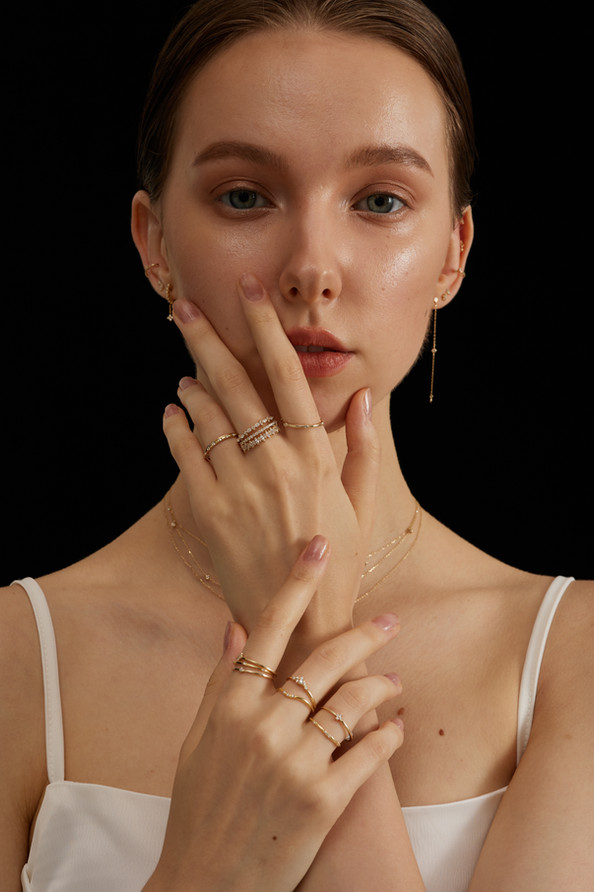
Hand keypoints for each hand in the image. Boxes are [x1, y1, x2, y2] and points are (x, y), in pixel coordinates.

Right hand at [149, 538, 402, 891]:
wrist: (205, 885)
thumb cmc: (198, 808)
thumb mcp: (197, 740)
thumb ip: (219, 680)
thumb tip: (234, 624)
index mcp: (229, 704)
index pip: (269, 628)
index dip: (296, 582)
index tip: (318, 546)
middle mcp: (262, 724)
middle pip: (325, 659)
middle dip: (365, 634)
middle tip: (391, 622)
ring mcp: (294, 761)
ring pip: (354, 701)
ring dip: (383, 685)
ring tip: (397, 680)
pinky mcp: (322, 800)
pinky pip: (369, 752)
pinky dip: (390, 734)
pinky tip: (399, 726)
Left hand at [163, 275, 379, 634]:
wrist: (299, 623)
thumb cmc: (336, 562)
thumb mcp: (362, 504)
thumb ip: (364, 447)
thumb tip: (365, 398)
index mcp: (316, 456)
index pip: (288, 376)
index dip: (268, 330)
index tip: (250, 293)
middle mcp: (275, 464)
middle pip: (235, 385)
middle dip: (207, 339)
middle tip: (184, 307)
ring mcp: (238, 487)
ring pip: (206, 416)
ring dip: (192, 384)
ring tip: (186, 369)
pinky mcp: (208, 512)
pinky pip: (184, 456)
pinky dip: (176, 427)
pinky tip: (174, 412)